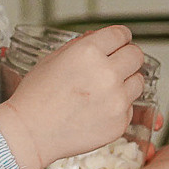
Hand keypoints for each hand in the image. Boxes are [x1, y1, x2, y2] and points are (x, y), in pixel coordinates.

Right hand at [0, 24, 146, 168]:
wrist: (29, 134)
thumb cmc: (35, 97)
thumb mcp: (53, 59)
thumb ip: (81, 45)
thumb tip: (99, 37)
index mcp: (89, 52)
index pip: (122, 34)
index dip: (121, 38)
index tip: (120, 42)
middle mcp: (107, 73)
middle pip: (136, 56)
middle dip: (127, 57)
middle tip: (117, 65)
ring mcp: (116, 100)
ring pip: (138, 82)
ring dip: (126, 82)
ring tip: (104, 90)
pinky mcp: (119, 122)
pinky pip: (129, 107)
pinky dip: (118, 107)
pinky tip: (98, 110)